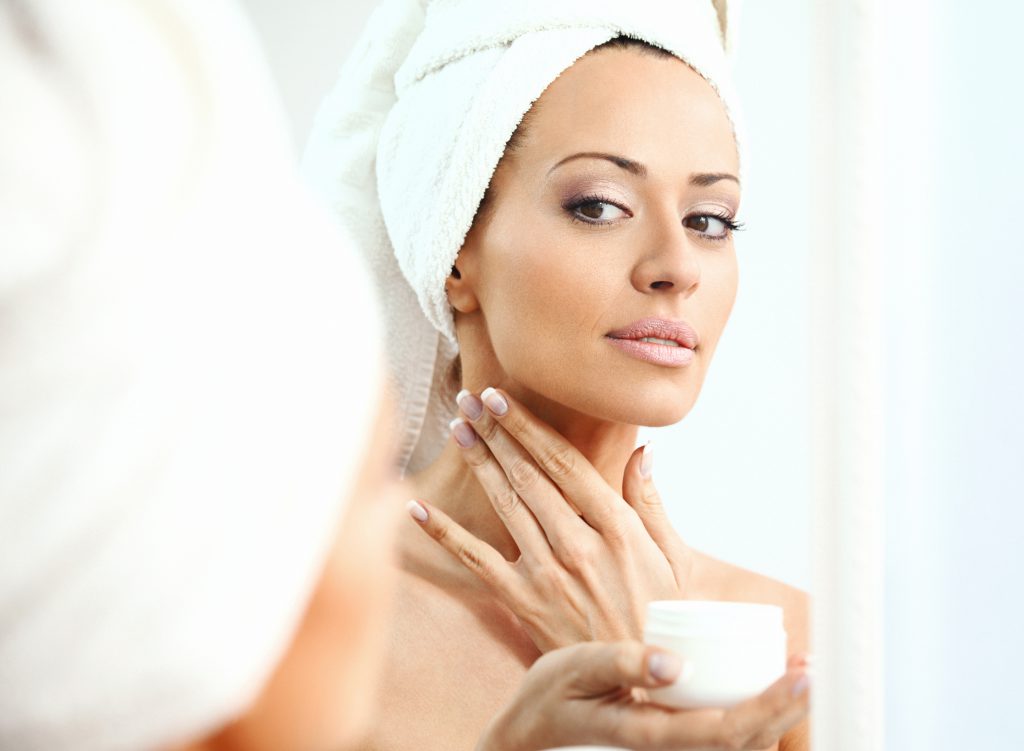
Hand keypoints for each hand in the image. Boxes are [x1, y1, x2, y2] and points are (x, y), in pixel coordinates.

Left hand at [408, 386, 692, 650]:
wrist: (642, 680)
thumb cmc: (664, 617)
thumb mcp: (675, 557)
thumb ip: (652, 501)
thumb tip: (643, 450)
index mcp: (616, 524)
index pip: (563, 461)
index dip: (528, 427)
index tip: (502, 398)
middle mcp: (578, 541)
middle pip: (528, 474)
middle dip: (496, 432)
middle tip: (470, 399)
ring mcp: (548, 572)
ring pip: (504, 504)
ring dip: (478, 462)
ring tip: (457, 427)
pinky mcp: (524, 601)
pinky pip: (476, 561)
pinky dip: (444, 532)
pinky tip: (417, 507)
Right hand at [477, 642, 811, 750]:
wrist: (532, 731)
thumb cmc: (553, 695)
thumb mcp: (575, 667)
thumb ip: (621, 662)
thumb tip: (673, 663)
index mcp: (646, 734)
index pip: (722, 730)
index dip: (768, 706)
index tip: (800, 676)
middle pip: (744, 743)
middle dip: (787, 710)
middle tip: (814, 669)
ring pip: (740, 746)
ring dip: (777, 715)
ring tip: (802, 676)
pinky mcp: (674, 741)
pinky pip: (725, 737)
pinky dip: (757, 716)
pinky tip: (769, 688)